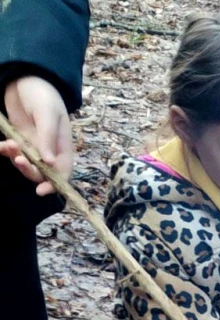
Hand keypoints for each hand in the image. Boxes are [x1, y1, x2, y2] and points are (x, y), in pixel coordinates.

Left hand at [1, 76, 73, 195]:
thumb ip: (48, 138)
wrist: (25, 78)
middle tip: (18, 160)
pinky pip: (12, 152)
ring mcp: (34, 144)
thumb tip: (49, 163)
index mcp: (63, 145)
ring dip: (15, 159)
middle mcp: (50, 149)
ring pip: (26, 163)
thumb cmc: (43, 94)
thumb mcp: (47, 114)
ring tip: (7, 146)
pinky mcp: (19, 139)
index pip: (63, 171)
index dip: (55, 184)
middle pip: (43, 171)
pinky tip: (1, 144)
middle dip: (30, 171)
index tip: (41, 190)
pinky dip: (5, 151)